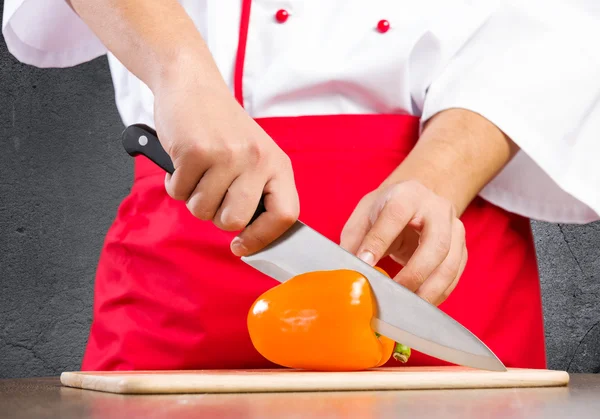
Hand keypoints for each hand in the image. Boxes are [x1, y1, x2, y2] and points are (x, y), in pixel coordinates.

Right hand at [152, 78, 298, 256]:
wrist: (192, 85)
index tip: (241, 246)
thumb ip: (257, 192)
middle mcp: (257, 159)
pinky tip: (183, 160)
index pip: (285, 216)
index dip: (262, 238)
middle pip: (235, 221)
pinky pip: (178, 192)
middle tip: (211, 192)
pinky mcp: (195, 151)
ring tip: (197, 171)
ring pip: (202, 210)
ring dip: (193, 197)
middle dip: (216, 216)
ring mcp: (227, 154)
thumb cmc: (222, 128)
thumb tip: (249, 240)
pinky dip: (174, 183)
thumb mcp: (254, 156)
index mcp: (277, 164)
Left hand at [340, 180, 466, 305]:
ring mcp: (454, 228)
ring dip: (429, 290)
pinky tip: (420, 304)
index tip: (365, 264)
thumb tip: (347, 271)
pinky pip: (455, 275)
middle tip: (393, 294)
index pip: (395, 217)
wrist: (417, 199)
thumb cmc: (387, 208)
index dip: (379, 242)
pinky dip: (439, 293)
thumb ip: (355, 239)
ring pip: (450, 263)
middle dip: (414, 274)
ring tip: (406, 306)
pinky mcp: (461, 247)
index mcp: (407, 195)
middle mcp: (437, 208)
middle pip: (435, 244)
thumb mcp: (365, 214)